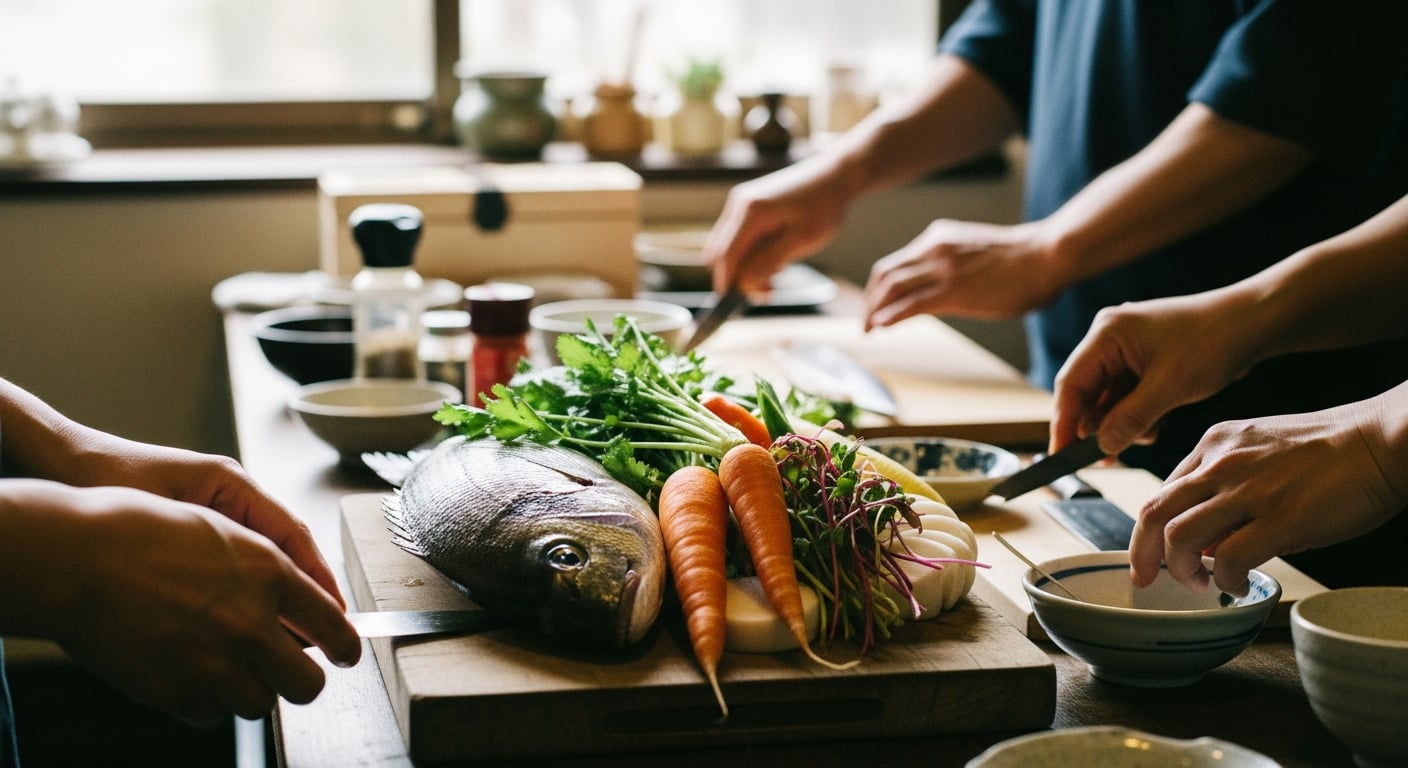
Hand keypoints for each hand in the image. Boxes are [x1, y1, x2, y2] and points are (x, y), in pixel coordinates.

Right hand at [13, 481, 360, 725]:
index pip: (334, 627)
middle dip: (305, 681)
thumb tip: (312, 608)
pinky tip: (191, 674)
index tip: (347, 654)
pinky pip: (212, 715)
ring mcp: (213, 663)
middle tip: (294, 673)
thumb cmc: (147, 533)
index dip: (346, 646)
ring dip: (252, 689)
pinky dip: (207, 701)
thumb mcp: (227, 535)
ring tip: (230, 665)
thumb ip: (274, 574)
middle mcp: (251, 624)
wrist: (78, 559)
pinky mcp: (176, 692)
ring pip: (261, 703)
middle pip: (308, 683)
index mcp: (270, 576)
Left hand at [64, 432, 344, 608]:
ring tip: (295, 640)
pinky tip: (251, 625)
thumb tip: (266, 592)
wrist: (59, 466)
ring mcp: (216, 514)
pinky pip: (237, 568)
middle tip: (326, 636)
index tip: (337, 614)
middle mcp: (231, 498)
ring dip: (279, 599)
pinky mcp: (197, 531)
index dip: (318, 578)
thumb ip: (217, 549)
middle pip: (286, 553)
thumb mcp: (168, 517)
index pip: (292, 534)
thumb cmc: (104, 483)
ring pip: (264, 563)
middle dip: (307, 595)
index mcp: (231, 484)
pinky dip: (249, 596)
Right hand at [705, 154, 853, 294]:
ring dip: (747, 266)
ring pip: (730, 246)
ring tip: (776, 277)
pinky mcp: (750, 205)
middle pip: (721, 252)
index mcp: (751, 212)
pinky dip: (751, 254)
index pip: (726, 255)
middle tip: (768, 293)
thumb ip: (769, 261)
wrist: (835, 176)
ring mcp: (743, 203)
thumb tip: (743, 282)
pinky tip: (775, 260)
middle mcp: (740, 205)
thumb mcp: (801, 240)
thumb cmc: (823, 207)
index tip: (732, 304)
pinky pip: (740, 236)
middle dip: (738, 277)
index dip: (726, 282)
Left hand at [862, 218, 1063, 330]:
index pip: (895, 263)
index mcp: (939, 237)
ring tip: (869, 330)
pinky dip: (891, 317)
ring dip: (875, 312)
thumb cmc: (1021, 259)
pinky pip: (911, 305)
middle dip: (870, 301)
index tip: (875, 306)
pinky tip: (882, 328)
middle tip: (866, 323)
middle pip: (884, 275)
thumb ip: (953, 265)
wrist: (1047, 254)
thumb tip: (943, 289)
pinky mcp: (954, 291)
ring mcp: (942, 269)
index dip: (879, 287)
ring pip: (892, 289)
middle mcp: (934, 248)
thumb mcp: (975, 252)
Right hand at [1050, 292, 1257, 455]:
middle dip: (1095, 426)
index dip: (1063, 423)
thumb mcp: (1171, 386)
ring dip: (1119, 423)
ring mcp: (1126, 349)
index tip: (1059, 456)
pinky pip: (1125, 395)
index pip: (1070, 383)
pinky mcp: (1143, 360)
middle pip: (1085, 391)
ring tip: (1142, 438)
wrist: (1254, 322)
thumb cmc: (1215, 341)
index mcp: (1107, 334)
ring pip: (1106, 397)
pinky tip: (1152, 427)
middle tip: (1102, 459)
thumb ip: (1130, 419)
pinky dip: (1134, 415)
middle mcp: (1109, 338)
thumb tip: (1102, 447)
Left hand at [1129, 394, 1407, 595]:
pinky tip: (1236, 584)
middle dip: (1141, 554)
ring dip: (1179, 570)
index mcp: (1214, 444)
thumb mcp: (1260, 452)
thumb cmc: (1329, 452)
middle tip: (1145, 579)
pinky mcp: (1281, 518)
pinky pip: (1228, 558)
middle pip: (1153, 513)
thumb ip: (1224, 485)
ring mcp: (1249, 490)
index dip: (1150, 530)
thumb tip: (1202, 537)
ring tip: (1199, 582)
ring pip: (1178, 537)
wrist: (1382, 440)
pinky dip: (1224, 579)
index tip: (1153, 554)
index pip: (1161, 491)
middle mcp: (1222, 463)